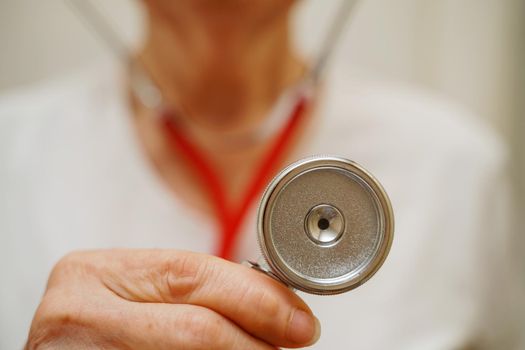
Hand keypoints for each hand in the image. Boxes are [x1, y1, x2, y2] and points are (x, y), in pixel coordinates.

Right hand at [26, 249, 319, 348]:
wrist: (65, 349)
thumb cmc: (99, 321)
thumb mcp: (134, 293)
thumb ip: (191, 292)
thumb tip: (275, 307)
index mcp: (92, 273)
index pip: (192, 275)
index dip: (256, 297)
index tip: (299, 318)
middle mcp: (77, 314)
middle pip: (195, 328)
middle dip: (257, 338)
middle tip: (293, 341)